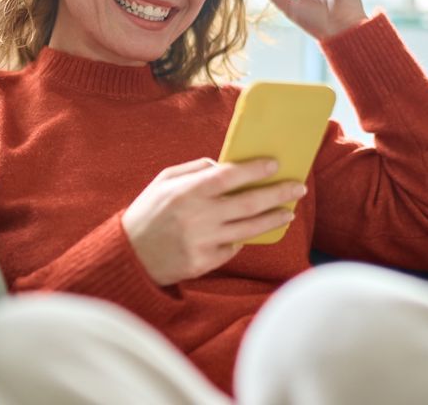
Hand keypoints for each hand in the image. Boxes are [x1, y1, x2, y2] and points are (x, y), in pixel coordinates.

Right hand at [121, 158, 305, 285]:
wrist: (129, 255)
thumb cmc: (147, 211)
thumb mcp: (163, 181)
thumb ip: (194, 169)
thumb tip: (224, 165)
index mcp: (187, 192)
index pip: (228, 177)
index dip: (254, 170)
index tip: (275, 164)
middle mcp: (198, 217)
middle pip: (248, 203)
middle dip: (278, 193)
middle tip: (298, 187)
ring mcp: (203, 243)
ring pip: (249, 229)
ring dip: (273, 219)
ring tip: (289, 212)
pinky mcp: (204, 263)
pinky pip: (233, 248)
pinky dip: (243, 238)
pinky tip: (250, 231)